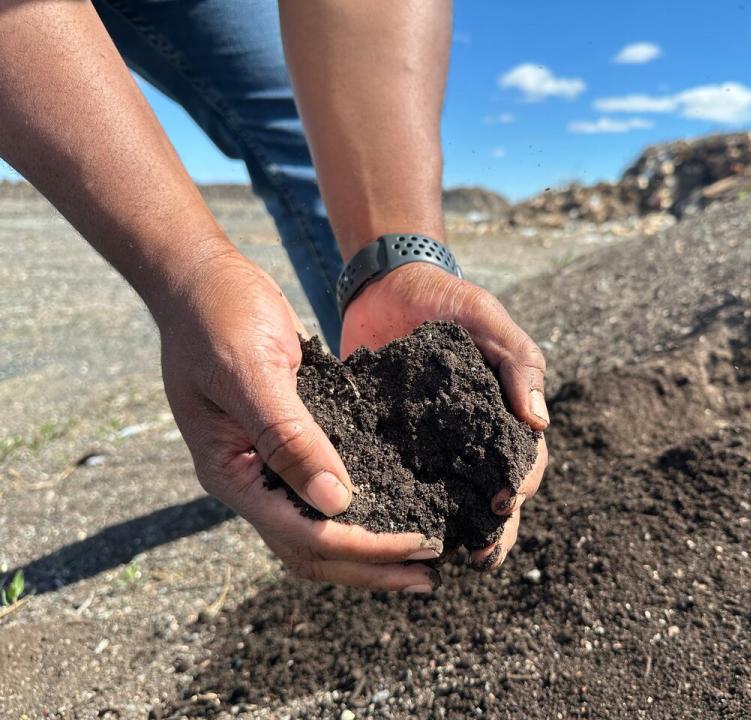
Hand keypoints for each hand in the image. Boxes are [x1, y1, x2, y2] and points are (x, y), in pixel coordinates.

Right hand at [156, 249, 441, 591]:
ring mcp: (266, 463)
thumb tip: (337, 502)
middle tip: (431, 574)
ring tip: (420, 559)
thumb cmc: (219, 315)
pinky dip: (360, 506)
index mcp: (232, 472)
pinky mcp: (288, 439)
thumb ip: (288, 437)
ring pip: (319, 526)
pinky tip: (400, 505)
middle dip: (371, 565)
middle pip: (313, 547)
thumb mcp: (250, 372)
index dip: (365, 547)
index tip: (420, 544)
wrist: (202, 278)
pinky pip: (325, 488)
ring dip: (367, 547)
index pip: (305, 534)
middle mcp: (249, 478)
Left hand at [341, 262, 549, 569]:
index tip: (506, 503)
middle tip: (480, 555)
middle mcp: (473, 436)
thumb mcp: (485, 317)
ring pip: (454, 499)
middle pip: (493, 492)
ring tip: (448, 563)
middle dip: (493, 527)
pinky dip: (409, 511)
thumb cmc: (446, 299)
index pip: (525, 457)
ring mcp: (435, 445)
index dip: (521, 483)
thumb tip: (540, 420)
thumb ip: (517, 359)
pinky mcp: (396, 446)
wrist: (386, 287)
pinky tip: (399, 536)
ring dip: (457, 531)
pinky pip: (406, 484)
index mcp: (503, 412)